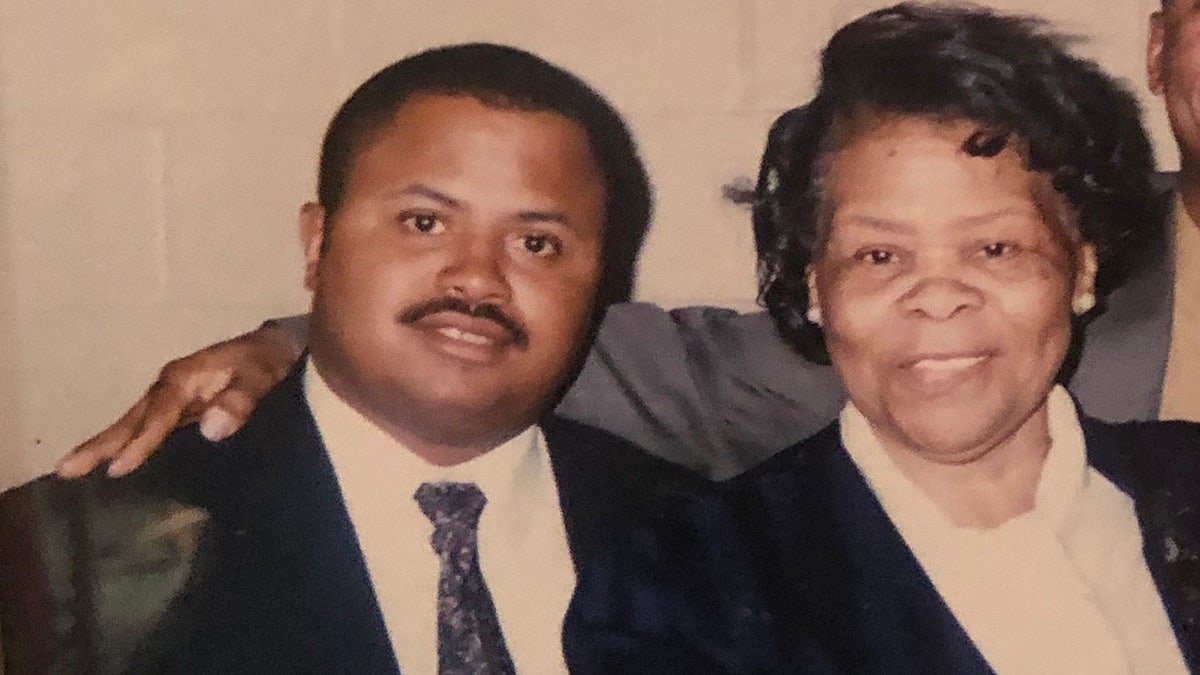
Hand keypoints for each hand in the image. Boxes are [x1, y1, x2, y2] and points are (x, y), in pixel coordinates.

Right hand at [56, 321, 301, 477]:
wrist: (274, 348)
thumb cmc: (266, 362)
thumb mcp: (261, 376)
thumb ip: (240, 400)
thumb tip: (210, 428)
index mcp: (185, 378)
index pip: (158, 415)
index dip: (140, 441)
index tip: (118, 467)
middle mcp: (170, 387)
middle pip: (131, 418)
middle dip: (100, 444)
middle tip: (65, 469)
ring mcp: (171, 397)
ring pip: (132, 423)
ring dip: (105, 445)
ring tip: (71, 469)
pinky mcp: (178, 407)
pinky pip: (146, 427)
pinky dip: (126, 443)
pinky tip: (113, 462)